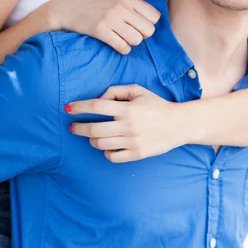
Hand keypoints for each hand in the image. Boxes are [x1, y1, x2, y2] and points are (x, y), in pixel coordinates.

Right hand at [47, 0, 159, 53]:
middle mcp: (122, 7)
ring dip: (131, 43)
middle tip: (130, 34)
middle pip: (148, 30)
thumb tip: (154, 21)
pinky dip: (123, 49)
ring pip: (137, 40)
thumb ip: (135, 6)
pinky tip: (117, 44)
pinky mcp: (100, 30)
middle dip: (141, 35)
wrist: (68, 8)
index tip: (138, 26)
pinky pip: (122, 47)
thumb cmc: (96, 4)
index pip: (154, 17)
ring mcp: (111, 18)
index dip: (148, 24)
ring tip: (122, 38)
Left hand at [66, 85, 183, 162]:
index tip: (68, 108)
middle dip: (78, 127)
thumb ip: (116, 91)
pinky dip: (105, 151)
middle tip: (72, 126)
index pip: (97, 107)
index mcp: (128, 108)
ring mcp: (132, 142)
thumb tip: (99, 100)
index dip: (79, 107)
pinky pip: (112, 156)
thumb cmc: (156, 104)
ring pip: (100, 144)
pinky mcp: (136, 154)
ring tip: (91, 135)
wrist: (178, 124)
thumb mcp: (138, 90)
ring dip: (91, 139)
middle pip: (94, 129)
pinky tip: (107, 145)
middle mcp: (128, 126)